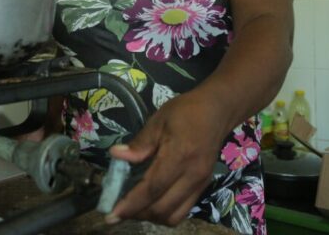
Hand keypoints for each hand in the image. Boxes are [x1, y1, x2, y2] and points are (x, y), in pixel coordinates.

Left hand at [106, 90, 228, 225]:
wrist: (217, 111)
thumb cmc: (185, 111)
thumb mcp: (158, 121)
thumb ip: (139, 143)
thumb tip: (116, 155)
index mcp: (179, 157)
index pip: (152, 189)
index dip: (130, 204)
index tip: (111, 214)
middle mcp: (192, 176)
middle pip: (162, 209)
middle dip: (137, 214)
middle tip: (118, 209)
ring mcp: (200, 184)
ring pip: (173, 216)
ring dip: (151, 216)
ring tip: (134, 207)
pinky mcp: (203, 186)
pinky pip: (183, 210)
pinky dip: (164, 212)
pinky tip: (152, 202)